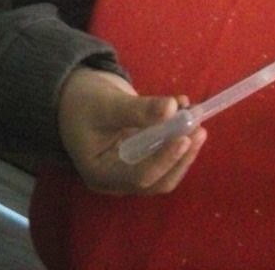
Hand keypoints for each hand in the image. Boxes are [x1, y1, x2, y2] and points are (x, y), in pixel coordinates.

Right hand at [57, 67, 206, 194]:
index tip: (185, 137)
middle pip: (158, 179)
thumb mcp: (107, 103)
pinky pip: (165, 151)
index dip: (165, 159)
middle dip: (181, 156)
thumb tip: (173, 108)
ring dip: (184, 145)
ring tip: (197, 116)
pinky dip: (178, 133)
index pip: (140, 176)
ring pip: (166, 169)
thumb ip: (138, 109)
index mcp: (102, 174)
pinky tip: (185, 106)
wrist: (75, 95)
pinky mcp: (142, 155)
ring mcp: (132, 168)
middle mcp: (118, 178)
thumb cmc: (83, 101)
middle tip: (199, 128)